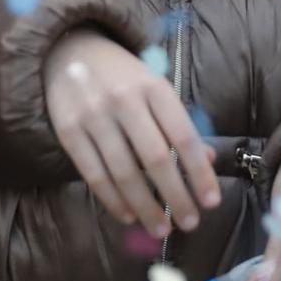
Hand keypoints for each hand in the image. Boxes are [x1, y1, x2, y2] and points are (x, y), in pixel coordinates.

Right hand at [44, 29, 220, 234]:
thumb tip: (210, 161)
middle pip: (156, 159)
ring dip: (145, 207)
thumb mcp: (157, 88)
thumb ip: (181, 123)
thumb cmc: (123, 75)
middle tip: (190, 224)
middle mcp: (124, 101)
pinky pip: (94, 175)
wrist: (70, 51)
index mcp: (154, 87)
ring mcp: (94, 117)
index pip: (184, 136)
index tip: (211, 201)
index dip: (200, 172)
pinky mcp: (69, 132)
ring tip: (161, 228)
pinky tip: (129, 216)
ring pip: (123, 173)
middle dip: (176, 197)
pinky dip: (113, 201)